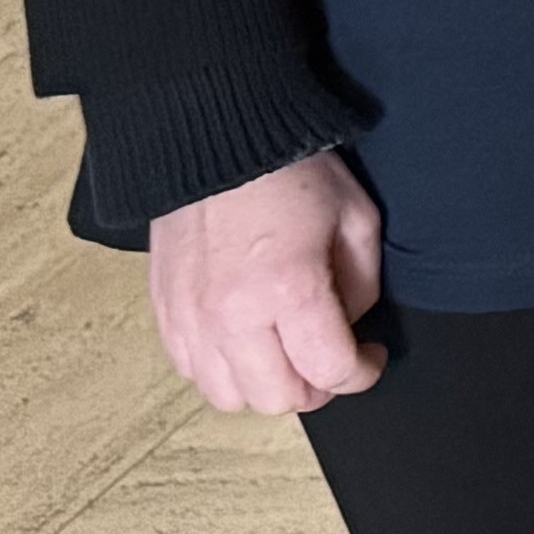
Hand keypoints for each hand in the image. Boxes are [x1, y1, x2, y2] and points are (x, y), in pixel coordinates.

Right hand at [146, 153, 383, 415]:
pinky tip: (246, 338)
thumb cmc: (293, 172)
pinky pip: (191, 370)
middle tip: (331, 356)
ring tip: (287, 350)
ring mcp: (189, 317)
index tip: (370, 356)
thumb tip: (348, 328)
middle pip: (277, 399)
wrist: (215, 135)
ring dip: (265, 384)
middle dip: (316, 386)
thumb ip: (361, 286)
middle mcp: (230, 316)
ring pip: (229, 397)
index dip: (362, 374)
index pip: (328, 372)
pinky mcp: (162, 310)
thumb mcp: (357, 219)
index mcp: (287, 290)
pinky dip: (223, 368)